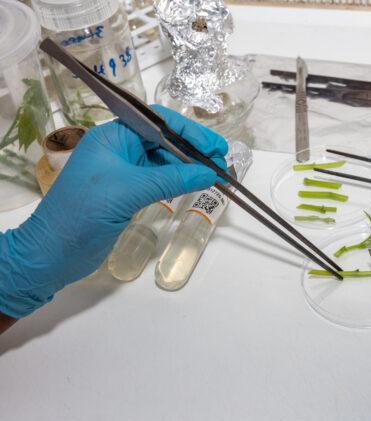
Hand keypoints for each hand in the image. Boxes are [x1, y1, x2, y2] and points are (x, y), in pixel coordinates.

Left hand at [0, 105, 226, 317]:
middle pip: (164, 140)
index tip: (216, 146)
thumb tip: (209, 174)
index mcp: (113, 136)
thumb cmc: (83, 213)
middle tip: (221, 162)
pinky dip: (177, 181)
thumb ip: (172, 179)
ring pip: (163, 161)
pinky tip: (193, 185)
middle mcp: (118, 148)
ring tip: (214, 175)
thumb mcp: (130, 191)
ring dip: (188, 166)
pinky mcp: (126, 191)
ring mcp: (122, 170)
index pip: (158, 122)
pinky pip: (158, 179)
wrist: (53, 252)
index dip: (190, 131)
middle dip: (193, 149)